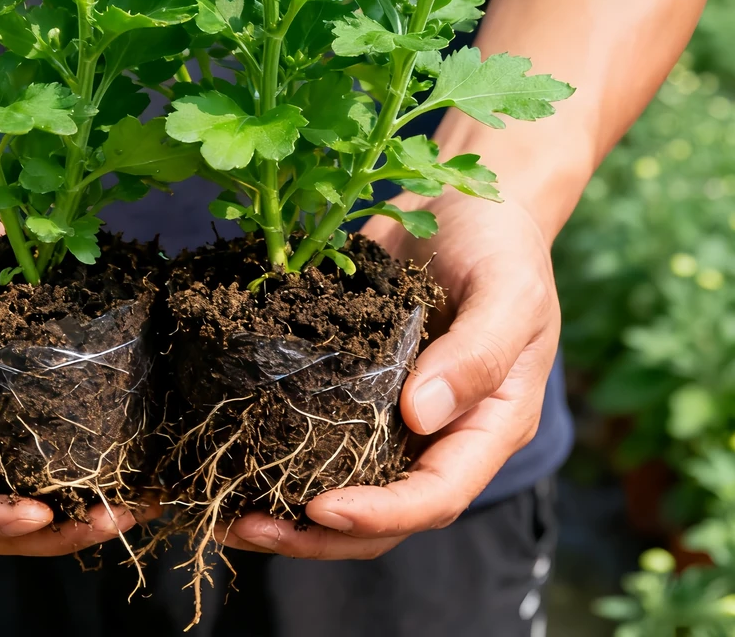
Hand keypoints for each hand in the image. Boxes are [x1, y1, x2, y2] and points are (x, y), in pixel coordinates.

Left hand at [221, 189, 559, 557]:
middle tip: (246, 526)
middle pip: (381, 508)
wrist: (463, 203)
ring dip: (287, 503)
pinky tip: (229, 445)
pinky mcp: (353, 377)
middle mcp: (436, 430)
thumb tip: (420, 416)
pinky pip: (317, 423)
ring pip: (342, 477)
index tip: (321, 508)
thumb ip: (476, 354)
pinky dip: (277, 443)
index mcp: (486, 424)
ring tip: (226, 510)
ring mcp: (390, 406)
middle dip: (316, 531)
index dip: (380, 513)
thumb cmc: (502, 246)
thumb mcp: (508, 293)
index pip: (435, 494)